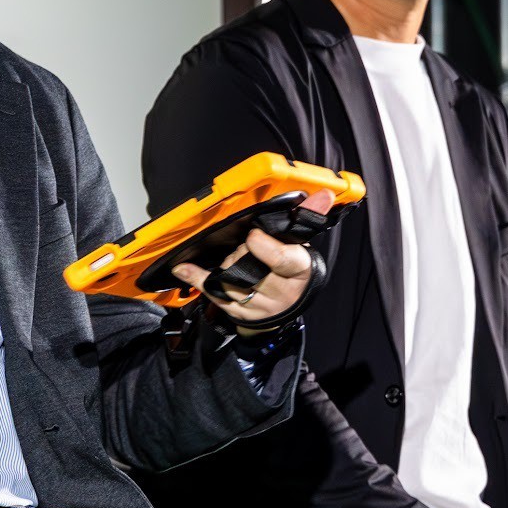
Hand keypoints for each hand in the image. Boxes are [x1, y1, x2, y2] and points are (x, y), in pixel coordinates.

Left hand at [169, 189, 333, 332]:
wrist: (288, 302)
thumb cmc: (293, 267)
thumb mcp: (301, 243)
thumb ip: (306, 216)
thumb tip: (324, 193)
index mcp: (298, 271)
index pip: (281, 259)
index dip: (262, 245)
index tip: (254, 235)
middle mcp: (280, 293)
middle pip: (248, 269)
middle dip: (241, 251)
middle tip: (246, 245)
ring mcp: (259, 306)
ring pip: (229, 281)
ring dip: (224, 264)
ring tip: (233, 257)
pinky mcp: (240, 314)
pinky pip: (213, 294)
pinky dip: (197, 278)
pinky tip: (183, 268)